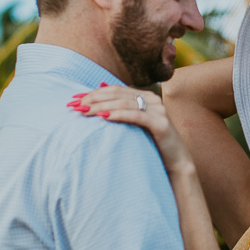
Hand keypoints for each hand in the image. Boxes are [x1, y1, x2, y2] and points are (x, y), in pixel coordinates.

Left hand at [68, 85, 192, 176]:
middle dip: (92, 98)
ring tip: (84, 111)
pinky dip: (119, 114)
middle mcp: (152, 99)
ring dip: (101, 106)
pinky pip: (137, 116)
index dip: (92, 92)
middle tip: (74, 105)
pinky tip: (104, 117)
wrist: (176, 162)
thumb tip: (98, 87)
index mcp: (144, 96)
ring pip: (124, 102)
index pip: (114, 89)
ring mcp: (158, 110)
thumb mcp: (135, 125)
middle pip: (117, 93)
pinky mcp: (161, 123)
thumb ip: (121, 109)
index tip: (73, 99)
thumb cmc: (152, 144)